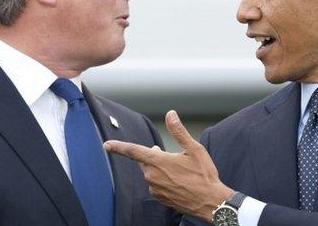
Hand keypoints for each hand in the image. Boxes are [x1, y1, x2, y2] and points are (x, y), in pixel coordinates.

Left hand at [104, 110, 232, 221]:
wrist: (210, 202)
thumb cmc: (204, 175)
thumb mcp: (194, 149)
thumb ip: (178, 131)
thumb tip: (170, 114)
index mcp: (158, 161)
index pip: (133, 151)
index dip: (118, 146)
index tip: (107, 145)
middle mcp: (152, 176)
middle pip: (145, 161)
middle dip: (154, 156)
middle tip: (172, 157)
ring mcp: (155, 189)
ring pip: (151, 173)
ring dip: (160, 169)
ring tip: (181, 172)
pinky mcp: (160, 199)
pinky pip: (157, 185)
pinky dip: (164, 181)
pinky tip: (180, 182)